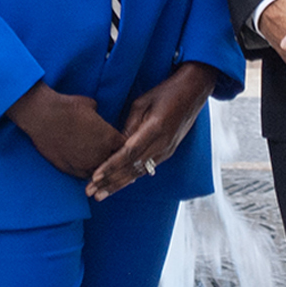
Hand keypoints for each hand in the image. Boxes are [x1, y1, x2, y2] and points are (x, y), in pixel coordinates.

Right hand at [6, 82, 122, 179]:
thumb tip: (96, 115)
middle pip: (116, 163)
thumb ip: (98, 115)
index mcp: (109, 137)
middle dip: (116, 161)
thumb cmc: (67, 106)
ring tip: (104, 173)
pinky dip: (87, 174)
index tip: (124, 148)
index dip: (124, 147)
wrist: (44, 116)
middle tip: (119, 165)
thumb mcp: (90, 104)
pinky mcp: (71, 170)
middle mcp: (101, 153)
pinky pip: (84, 177)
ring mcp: (86, 164)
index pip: (125, 147)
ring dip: (102, 172)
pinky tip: (88, 175)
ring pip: (101, 174)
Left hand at [87, 62, 216, 200]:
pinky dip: (131, 177)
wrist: (193, 93)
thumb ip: (130, 124)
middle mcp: (162, 144)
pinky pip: (147, 168)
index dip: (111, 166)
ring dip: (119, 184)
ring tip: (101, 194)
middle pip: (133, 168)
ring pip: (139, 172)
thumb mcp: (143, 102)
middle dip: (111, 182)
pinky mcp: (168, 152)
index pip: (128, 153)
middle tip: (92, 192)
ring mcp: (167, 150)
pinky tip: (119, 185)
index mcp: (155, 129)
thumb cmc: (165, 92)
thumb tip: (117, 143)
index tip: (95, 176)